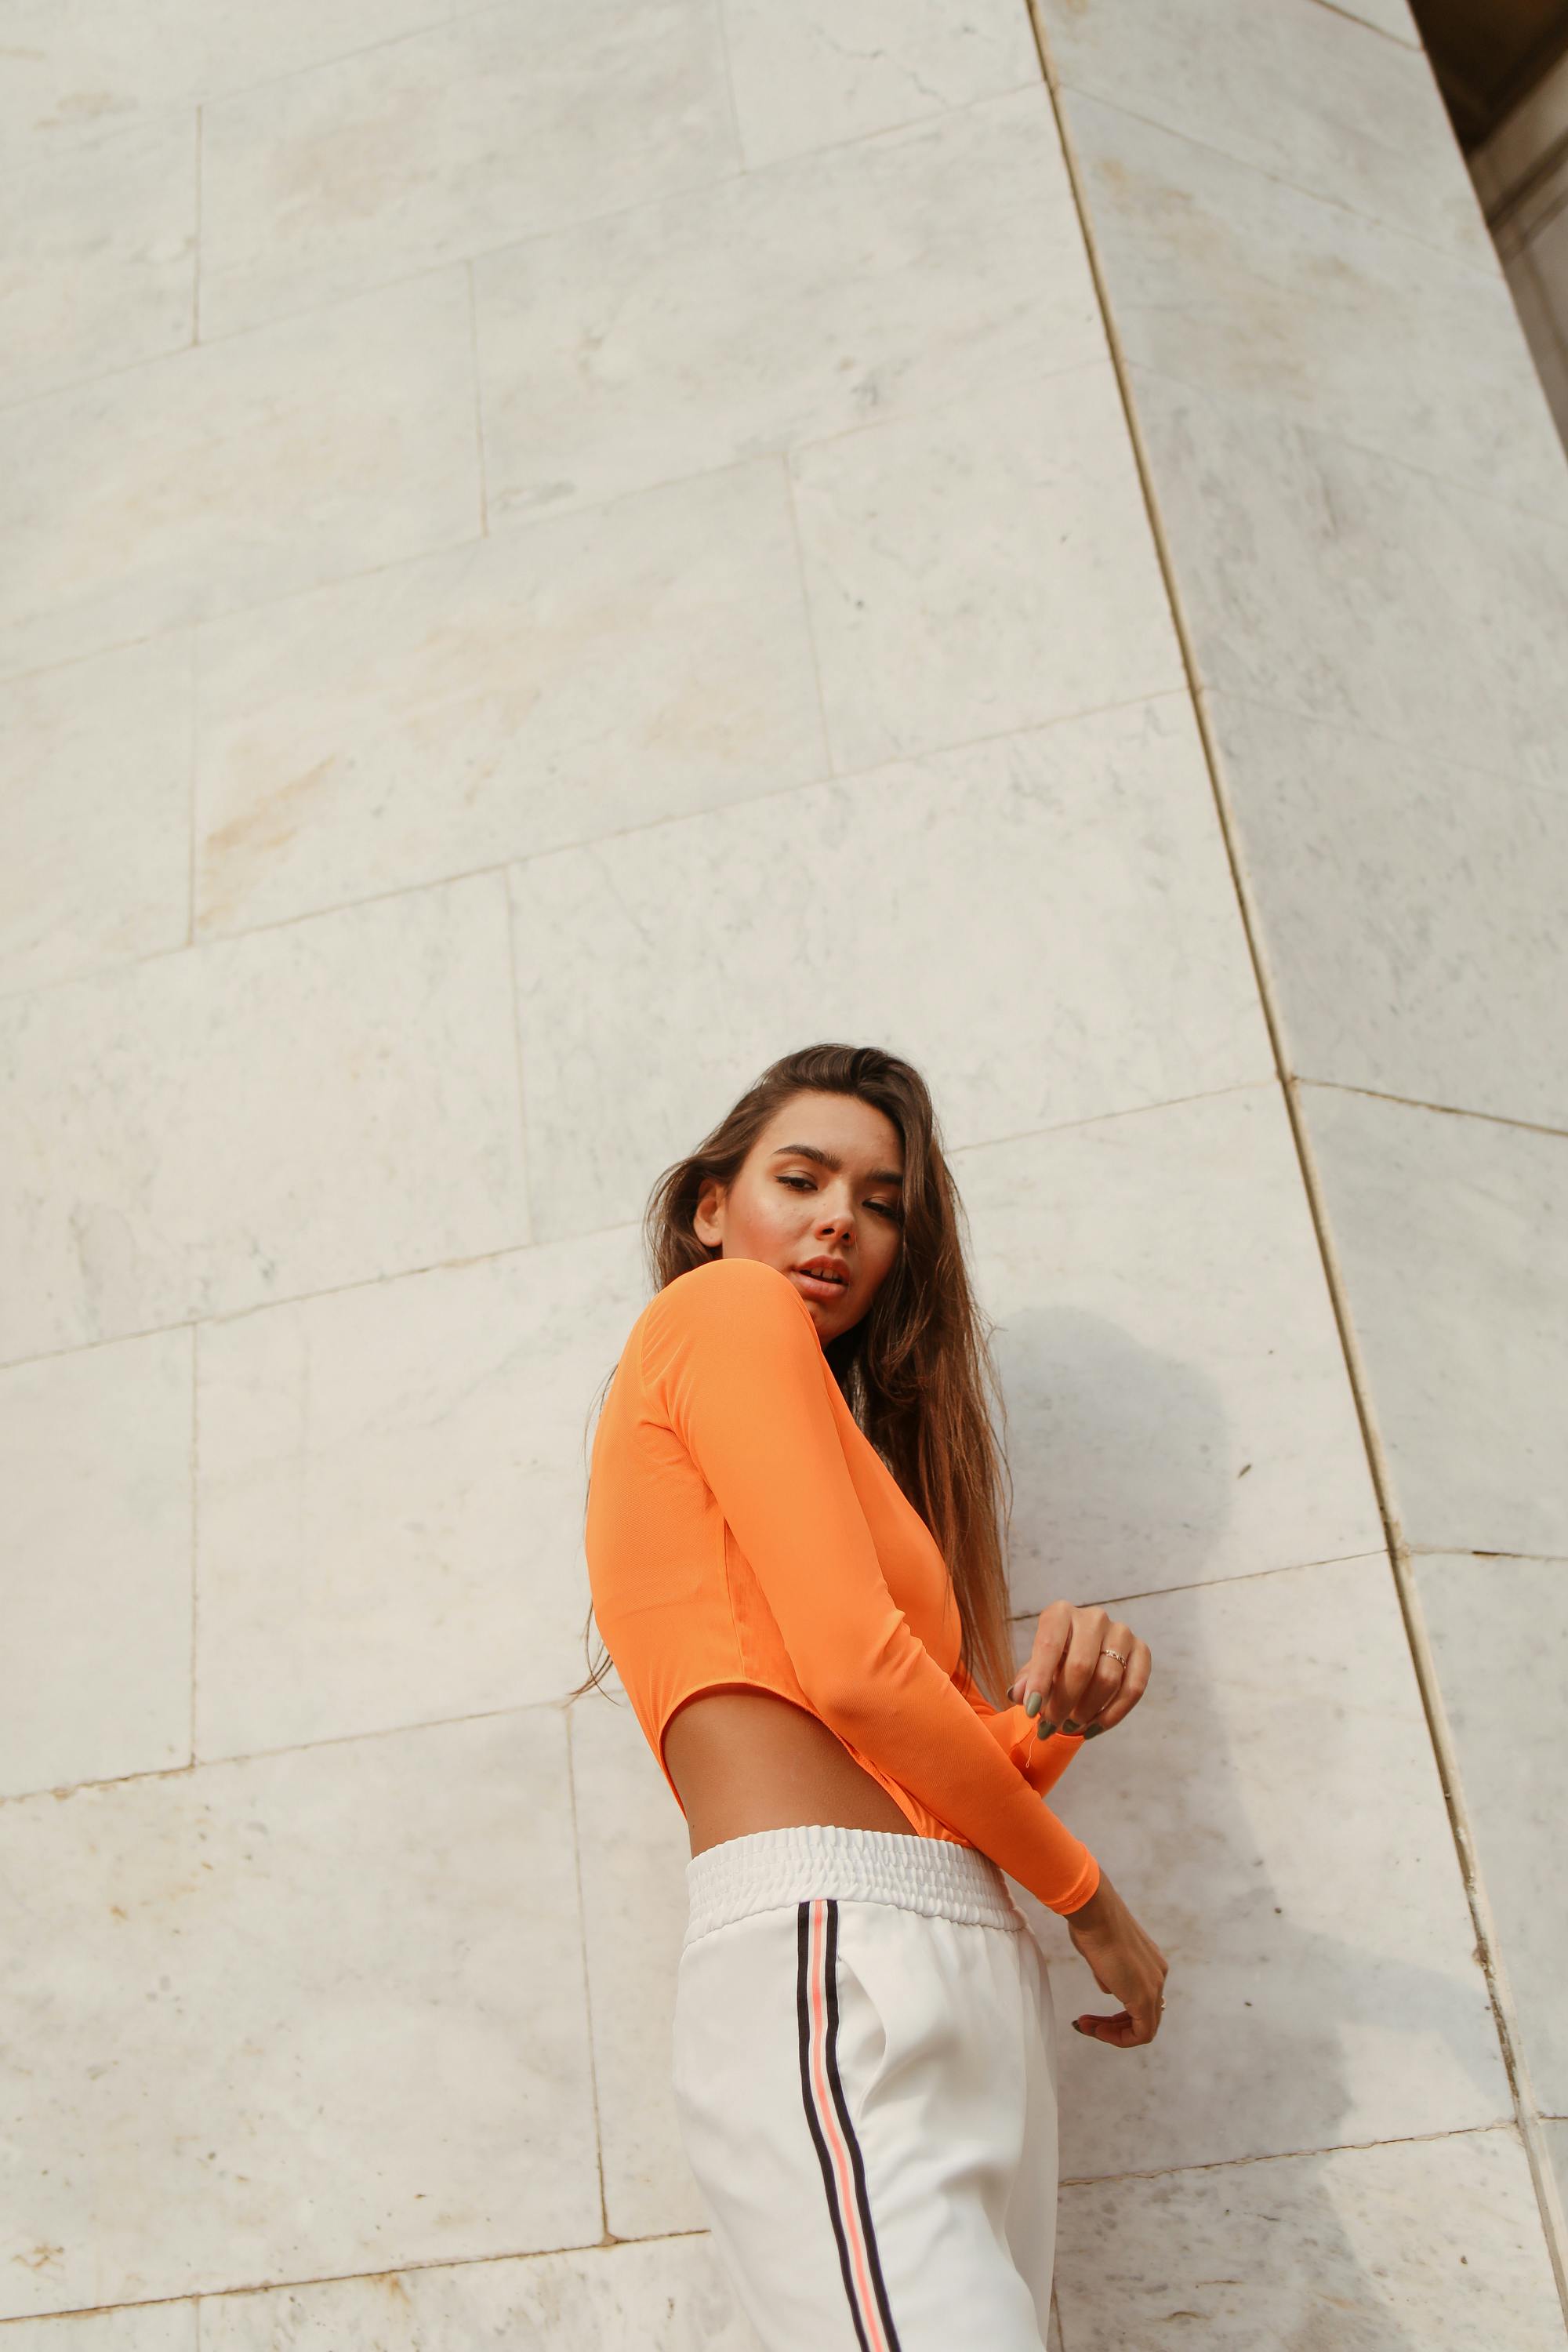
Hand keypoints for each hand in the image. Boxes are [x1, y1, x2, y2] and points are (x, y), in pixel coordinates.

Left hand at [1006, 1600, 1149, 1740]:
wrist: (1084, 1658)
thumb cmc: (1055, 1663)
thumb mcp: (1035, 1669)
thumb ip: (1026, 1681)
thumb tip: (1018, 1694)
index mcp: (1060, 1613)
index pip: (1049, 1644)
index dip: (1040, 1680)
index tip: (1031, 1710)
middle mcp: (1093, 1617)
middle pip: (1081, 1665)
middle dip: (1064, 1702)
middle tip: (1050, 1726)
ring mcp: (1121, 1632)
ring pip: (1108, 1678)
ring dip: (1087, 1710)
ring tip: (1070, 1726)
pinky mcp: (1142, 1650)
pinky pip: (1134, 1688)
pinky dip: (1113, 1714)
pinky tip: (1094, 1728)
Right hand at [1064, 1872, 1167, 2046]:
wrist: (1095, 1913)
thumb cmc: (1093, 1925)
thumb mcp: (1101, 1953)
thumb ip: (1109, 1974)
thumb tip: (1110, 1987)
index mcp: (1151, 1963)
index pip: (1142, 2001)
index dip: (1118, 2015)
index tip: (1094, 2015)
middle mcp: (1158, 1975)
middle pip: (1144, 2016)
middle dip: (1114, 2026)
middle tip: (1089, 2025)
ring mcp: (1154, 1986)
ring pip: (1144, 2026)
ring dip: (1114, 2033)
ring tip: (1087, 2027)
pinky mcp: (1144, 1997)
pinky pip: (1141, 2031)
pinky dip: (1119, 2037)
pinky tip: (1096, 2030)